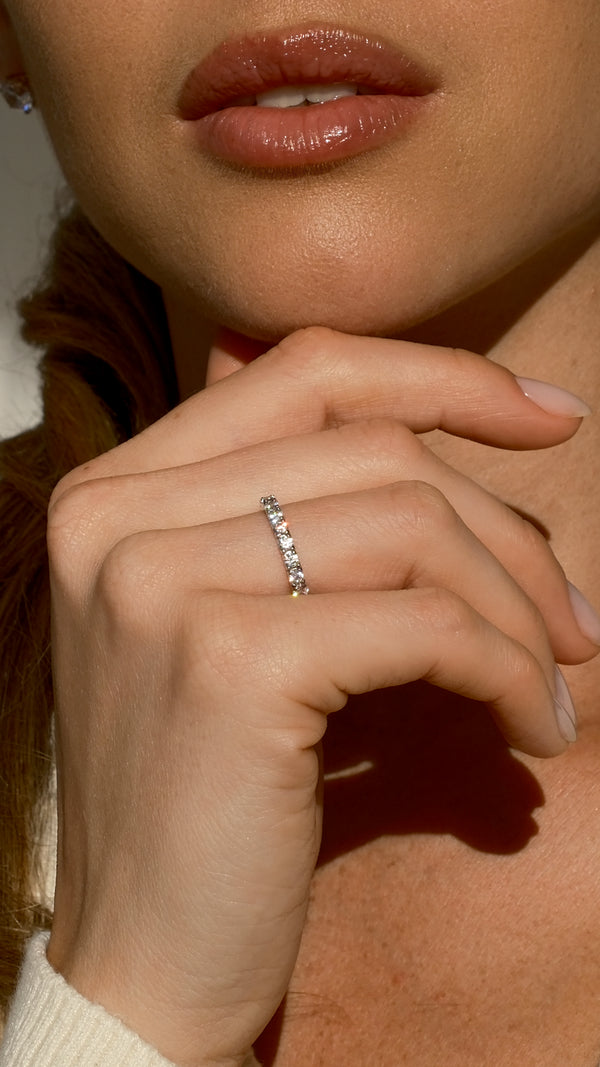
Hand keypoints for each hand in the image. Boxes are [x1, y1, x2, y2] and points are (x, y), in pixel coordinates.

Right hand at [46, 328, 594, 1065]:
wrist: (142, 956)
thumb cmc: (206, 791)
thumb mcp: (222, 623)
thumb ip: (288, 517)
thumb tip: (440, 430)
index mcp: (114, 492)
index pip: (305, 372)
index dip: (442, 378)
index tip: (547, 417)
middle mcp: (117, 516)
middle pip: (378, 449)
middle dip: (505, 529)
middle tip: (572, 618)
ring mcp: (162, 581)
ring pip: (414, 526)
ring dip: (515, 609)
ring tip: (551, 684)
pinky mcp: (229, 661)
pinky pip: (426, 623)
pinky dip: (504, 669)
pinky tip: (527, 731)